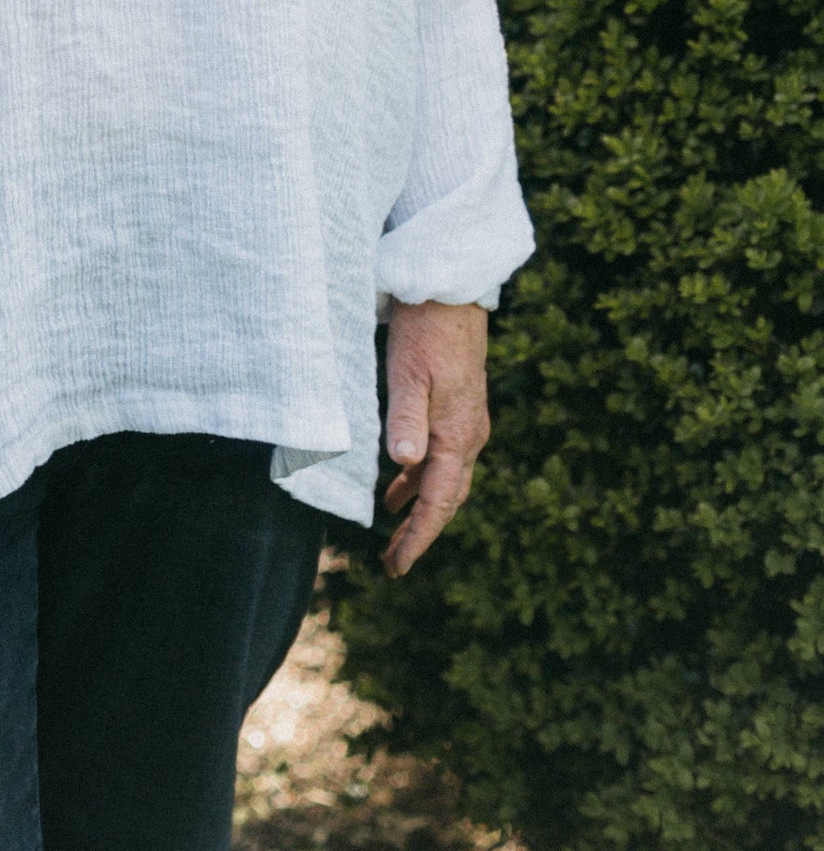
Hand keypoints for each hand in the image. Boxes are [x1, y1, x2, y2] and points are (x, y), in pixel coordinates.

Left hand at [381, 299, 489, 577]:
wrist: (451, 293)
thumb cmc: (425, 332)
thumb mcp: (407, 374)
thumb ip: (405, 418)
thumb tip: (405, 465)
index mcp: (456, 435)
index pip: (438, 503)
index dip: (418, 538)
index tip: (398, 567)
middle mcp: (468, 436)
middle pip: (446, 500)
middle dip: (420, 533)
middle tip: (393, 563)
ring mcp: (466, 423)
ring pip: (445, 480)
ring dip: (421, 507)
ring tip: (393, 534)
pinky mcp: (458, 409)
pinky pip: (442, 458)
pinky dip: (421, 479)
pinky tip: (399, 484)